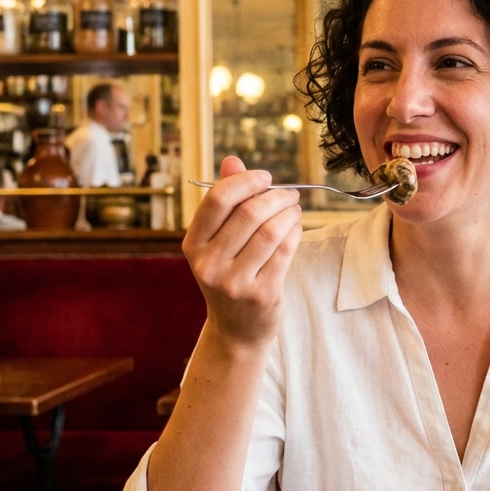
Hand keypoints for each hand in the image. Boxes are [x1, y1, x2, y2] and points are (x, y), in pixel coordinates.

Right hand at [182, 156, 302, 347]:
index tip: (265, 177)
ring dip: (289, 213)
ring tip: (294, 209)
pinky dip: (295, 232)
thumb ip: (226, 201)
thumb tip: (232, 159)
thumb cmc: (230, 275)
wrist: (237, 330)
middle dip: (276, 196)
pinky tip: (296, 227)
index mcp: (193, 245)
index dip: (245, 181)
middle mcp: (209, 264)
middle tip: (289, 194)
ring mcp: (234, 282)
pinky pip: (285, 250)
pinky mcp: (261, 294)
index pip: (217, 200)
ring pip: (271, 231)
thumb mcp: (218, 242)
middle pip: (249, 213)